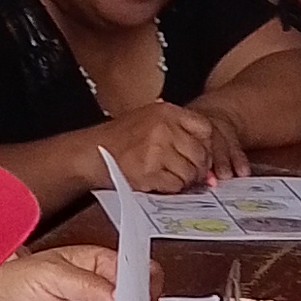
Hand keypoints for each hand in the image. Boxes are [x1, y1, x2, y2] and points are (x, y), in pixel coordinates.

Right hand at [95, 99, 250, 191]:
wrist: (92, 152)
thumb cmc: (121, 139)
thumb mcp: (150, 119)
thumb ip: (179, 132)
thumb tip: (208, 164)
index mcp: (167, 112)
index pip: (205, 128)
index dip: (206, 146)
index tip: (200, 155)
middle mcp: (164, 128)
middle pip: (201, 154)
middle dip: (198, 168)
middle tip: (190, 174)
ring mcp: (157, 150)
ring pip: (190, 172)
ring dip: (185, 180)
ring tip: (171, 177)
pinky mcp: (149, 171)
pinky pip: (175, 185)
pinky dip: (172, 188)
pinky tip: (161, 182)